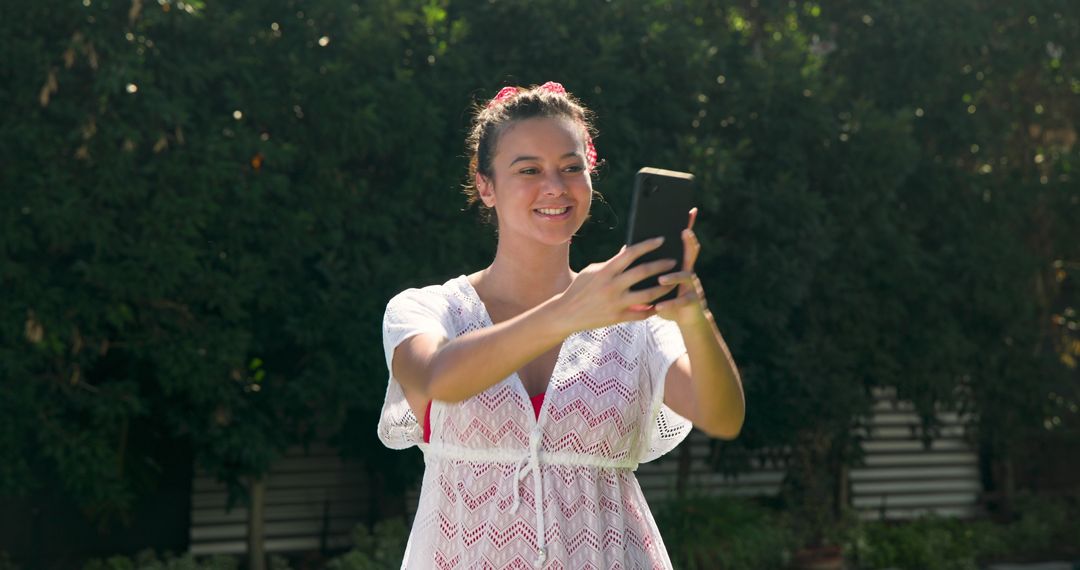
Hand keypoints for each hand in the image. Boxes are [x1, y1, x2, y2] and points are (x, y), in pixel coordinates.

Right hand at [553, 237, 678, 332]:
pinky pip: (641, 314)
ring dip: (664, 288)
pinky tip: (662, 304)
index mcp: (605, 270)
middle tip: (674, 261)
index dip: (648, 245)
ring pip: (648, 295)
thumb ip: (612, 262)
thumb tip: (628, 249)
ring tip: (673, 283)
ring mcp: (615, 303)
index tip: (661, 240)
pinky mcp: (617, 318)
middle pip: (643, 272)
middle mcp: (612, 285)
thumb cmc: (580, 288)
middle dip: (662, 265)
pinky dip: (653, 309)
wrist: (566, 314)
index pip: (630, 253)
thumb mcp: (592, 271)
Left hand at [655, 208, 709, 326]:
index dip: (687, 228)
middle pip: (690, 253)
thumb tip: (628, 247)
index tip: (689, 211)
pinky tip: (660, 306)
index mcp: (679, 263)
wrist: (687, 317)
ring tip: (661, 279)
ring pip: (686, 277)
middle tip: (684, 233)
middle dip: (688, 243)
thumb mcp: (657, 279)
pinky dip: (671, 304)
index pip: (684, 242)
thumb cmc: (668, 295)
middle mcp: (688, 271)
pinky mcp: (692, 302)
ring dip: (673, 277)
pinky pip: (682, 302)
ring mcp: (693, 286)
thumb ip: (646, 264)